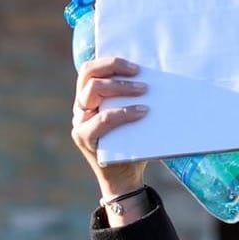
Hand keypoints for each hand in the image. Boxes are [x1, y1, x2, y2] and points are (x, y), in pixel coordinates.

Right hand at [72, 55, 149, 201]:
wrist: (125, 178)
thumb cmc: (133, 143)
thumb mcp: (132, 116)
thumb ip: (134, 98)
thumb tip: (158, 77)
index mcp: (89, 97)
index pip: (90, 69)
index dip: (110, 61)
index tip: (135, 65)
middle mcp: (80, 107)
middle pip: (88, 75)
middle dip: (113, 68)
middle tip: (139, 73)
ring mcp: (80, 121)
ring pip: (92, 91)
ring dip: (120, 87)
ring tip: (144, 90)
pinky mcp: (84, 137)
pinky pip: (102, 118)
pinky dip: (124, 112)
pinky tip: (142, 112)